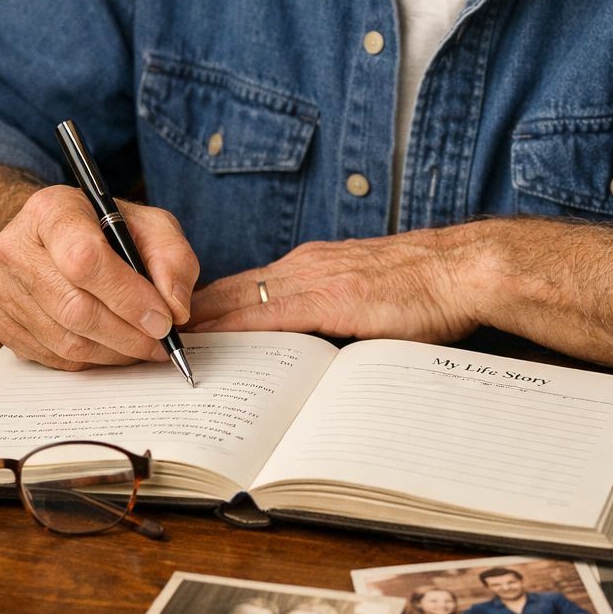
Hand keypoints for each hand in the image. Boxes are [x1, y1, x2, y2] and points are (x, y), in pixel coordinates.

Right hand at [0, 185, 198, 369]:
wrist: (55, 238)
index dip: (128, 296)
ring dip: (115, 352)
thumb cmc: (105, 229)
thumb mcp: (149, 225)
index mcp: (51, 210)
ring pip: (66, 341)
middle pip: (75, 308)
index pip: (84, 259)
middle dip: (128, 333)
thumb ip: (172, 258)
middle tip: (161, 341)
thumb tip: (174, 308)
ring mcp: (2, 289)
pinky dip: (92, 360)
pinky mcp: (0, 323)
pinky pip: (53, 357)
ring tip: (144, 346)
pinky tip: (113, 346)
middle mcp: (15, 247)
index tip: (162, 318)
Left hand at [189, 216, 612, 391]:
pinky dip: (229, 329)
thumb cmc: (429, 287)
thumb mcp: (369, 297)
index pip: (243, 286)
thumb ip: (335, 312)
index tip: (174, 326)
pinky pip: (263, 315)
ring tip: (160, 344)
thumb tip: (309, 347)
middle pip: (227, 290)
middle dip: (187, 313)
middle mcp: (304, 266)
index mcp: (313, 266)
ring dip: (198, 322)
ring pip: (236, 299)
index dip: (205, 306)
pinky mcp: (326, 300)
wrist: (467, 269)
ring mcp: (312, 280)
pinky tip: (204, 345)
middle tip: (146, 336)